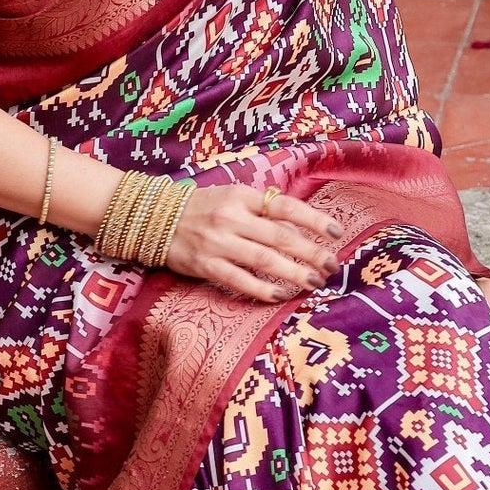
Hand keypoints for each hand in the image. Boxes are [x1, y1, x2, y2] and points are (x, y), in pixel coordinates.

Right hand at [165, 185, 344, 302]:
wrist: (153, 218)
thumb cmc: (201, 207)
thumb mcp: (231, 195)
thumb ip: (261, 208)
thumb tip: (300, 223)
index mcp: (242, 196)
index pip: (286, 207)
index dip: (314, 220)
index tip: (337, 233)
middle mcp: (232, 218)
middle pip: (281, 236)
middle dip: (311, 252)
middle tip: (332, 266)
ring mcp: (218, 242)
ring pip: (264, 259)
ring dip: (293, 272)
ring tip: (314, 282)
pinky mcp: (205, 265)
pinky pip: (238, 279)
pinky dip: (261, 288)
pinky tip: (280, 295)